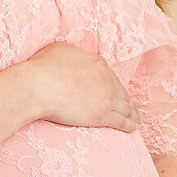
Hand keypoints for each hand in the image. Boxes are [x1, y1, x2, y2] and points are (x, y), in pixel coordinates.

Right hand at [21, 41, 139, 131]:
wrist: (40, 86)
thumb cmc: (43, 68)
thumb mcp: (60, 49)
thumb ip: (73, 52)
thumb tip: (74, 55)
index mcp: (97, 63)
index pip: (110, 75)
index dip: (114, 84)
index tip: (116, 91)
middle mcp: (106, 79)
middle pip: (121, 91)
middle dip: (127, 100)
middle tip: (132, 107)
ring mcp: (107, 97)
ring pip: (125, 106)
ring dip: (133, 113)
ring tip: (136, 119)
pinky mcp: (103, 115)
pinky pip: (122, 121)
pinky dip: (130, 124)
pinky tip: (134, 127)